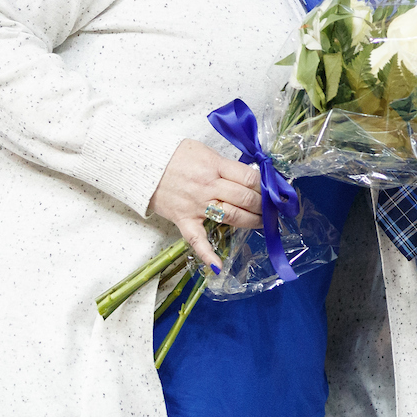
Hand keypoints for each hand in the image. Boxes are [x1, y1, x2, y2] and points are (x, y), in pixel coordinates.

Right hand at [148, 138, 263, 269]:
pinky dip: (207, 254)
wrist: (144, 164)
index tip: (272, 189)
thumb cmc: (176, 155)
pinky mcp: (184, 219)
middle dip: (262, 204)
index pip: (249, 178)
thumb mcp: (204, 151)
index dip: (265, 185)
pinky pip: (196, 240)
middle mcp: (208, 186)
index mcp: (215, 166)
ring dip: (251, 222)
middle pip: (244, 197)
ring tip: (262, 223)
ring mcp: (196, 205)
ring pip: (231, 216)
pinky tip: (217, 266)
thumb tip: (248, 174)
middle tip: (271, 208)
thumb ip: (224, 164)